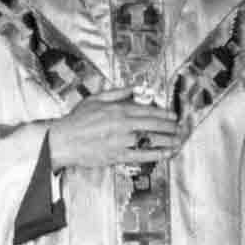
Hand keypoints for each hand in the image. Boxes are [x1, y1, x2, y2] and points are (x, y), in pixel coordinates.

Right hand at [45, 88, 180, 170]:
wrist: (63, 140)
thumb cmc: (77, 120)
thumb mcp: (96, 98)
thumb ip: (118, 92)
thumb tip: (135, 88)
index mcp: (119, 109)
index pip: (148, 111)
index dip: (163, 114)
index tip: (173, 116)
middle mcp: (123, 125)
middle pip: (153, 125)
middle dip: (170, 127)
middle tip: (180, 128)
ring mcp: (122, 141)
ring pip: (151, 140)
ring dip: (168, 140)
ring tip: (179, 140)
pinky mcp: (118, 156)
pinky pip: (142, 156)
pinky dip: (157, 155)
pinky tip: (167, 154)